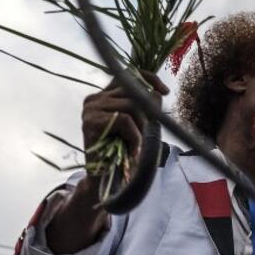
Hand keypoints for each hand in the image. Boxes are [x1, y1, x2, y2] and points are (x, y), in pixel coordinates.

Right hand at [80, 69, 168, 190]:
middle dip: (148, 112)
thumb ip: (144, 107)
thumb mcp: (137, 125)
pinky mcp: (91, 121)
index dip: (148, 79)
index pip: (127, 74)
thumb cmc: (122, 153)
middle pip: (133, 91)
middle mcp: (94, 98)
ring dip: (141, 127)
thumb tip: (159, 93)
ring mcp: (91, 109)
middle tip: (147, 134)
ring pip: (131, 105)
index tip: (164, 92)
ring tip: (137, 144)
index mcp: (104, 96)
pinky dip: (134, 136)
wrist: (105, 180)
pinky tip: (132, 149)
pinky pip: (124, 119)